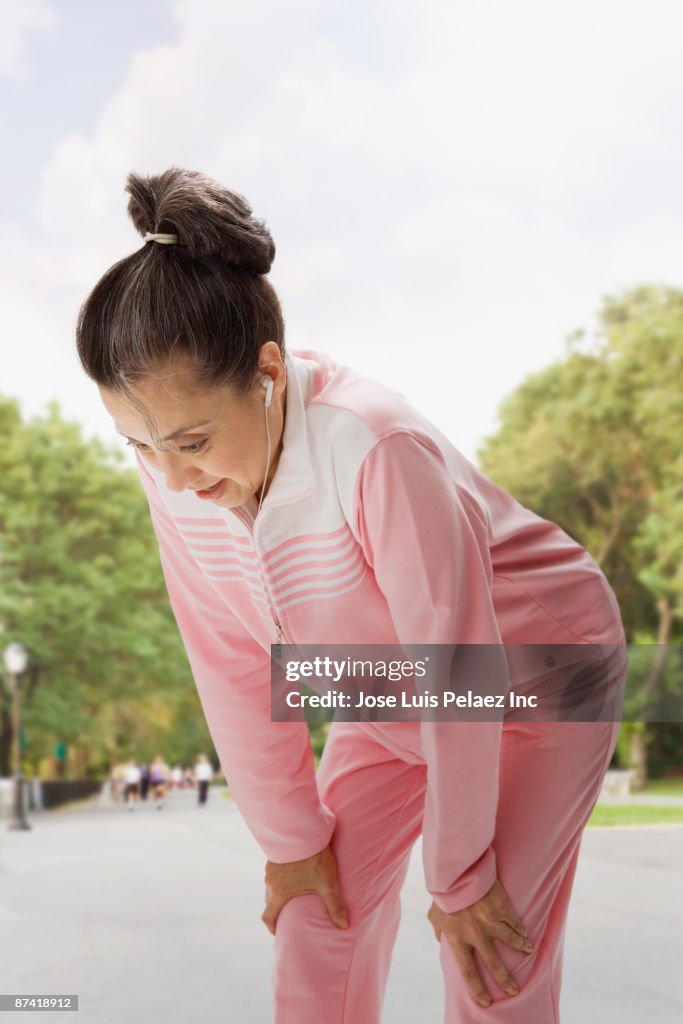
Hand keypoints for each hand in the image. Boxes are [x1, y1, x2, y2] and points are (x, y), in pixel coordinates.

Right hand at [261, 842, 348, 934]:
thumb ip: (335, 906)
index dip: (272, 927)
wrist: (302, 829)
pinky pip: (274, 872)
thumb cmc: (314, 857)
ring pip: (271, 885)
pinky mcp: (274, 854)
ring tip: (292, 892)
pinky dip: (280, 877)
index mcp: (279, 892)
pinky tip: (293, 872)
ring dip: (279, 891)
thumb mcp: (327, 883)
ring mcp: (270, 867)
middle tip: (288, 913)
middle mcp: (270, 881)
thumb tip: (344, 926)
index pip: (268, 916)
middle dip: (277, 909)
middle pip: (269, 901)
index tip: (278, 931)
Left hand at [427, 876, 533, 1008]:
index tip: (485, 1001)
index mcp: (457, 938)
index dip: (477, 989)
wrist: (455, 870)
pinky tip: (525, 933)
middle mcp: (475, 934)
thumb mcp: (434, 914)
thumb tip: (439, 939)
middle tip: (514, 989)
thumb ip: (437, 930)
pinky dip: (521, 929)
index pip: (468, 972)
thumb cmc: (442, 893)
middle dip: (505, 980)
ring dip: (521, 947)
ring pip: (511, 941)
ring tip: (528, 950)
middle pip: (494, 964)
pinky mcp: (501, 906)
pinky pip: (515, 922)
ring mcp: (490, 921)